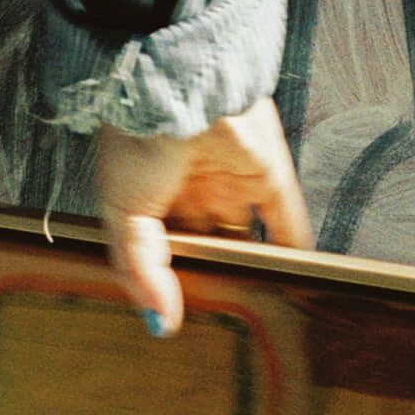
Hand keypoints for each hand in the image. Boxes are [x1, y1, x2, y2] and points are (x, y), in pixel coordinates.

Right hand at [97, 98, 312, 334]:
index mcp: (151, 195)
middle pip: (206, 241)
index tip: (173, 313)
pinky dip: (290, 248)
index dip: (169, 278)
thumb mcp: (121, 216)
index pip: (164, 246)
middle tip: (216, 315)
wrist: (173, 92)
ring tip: (256, 306)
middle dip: (210, 273)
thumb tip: (160, 322)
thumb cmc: (133, 143)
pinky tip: (294, 278)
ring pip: (245, 233)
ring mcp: (232, 180)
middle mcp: (192, 188)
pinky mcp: (269, 175)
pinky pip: (285, 218)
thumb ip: (140, 272)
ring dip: (249, 265)